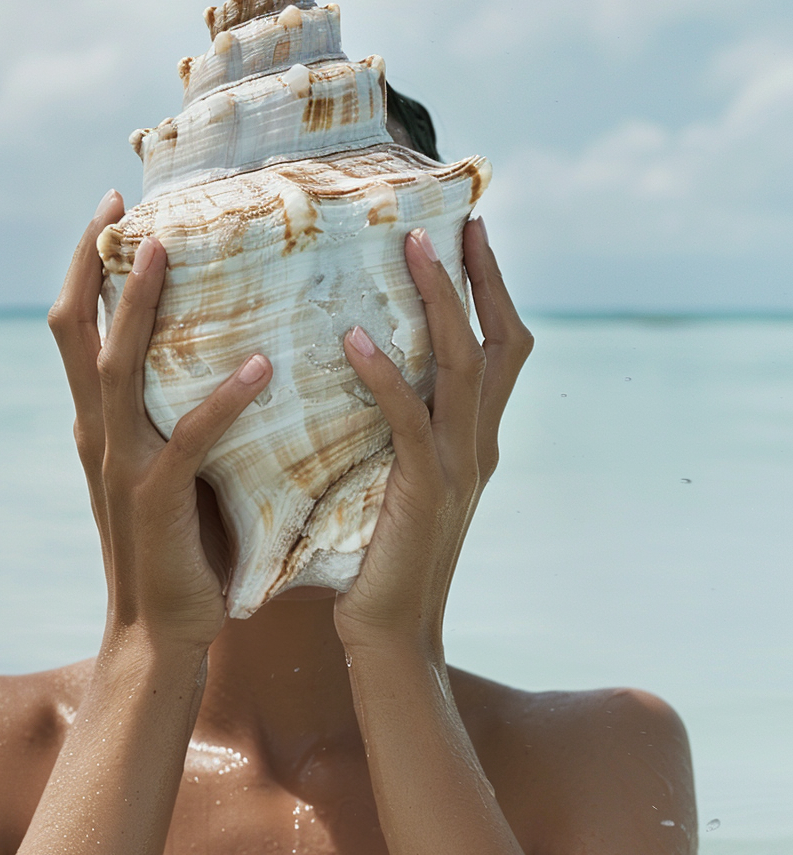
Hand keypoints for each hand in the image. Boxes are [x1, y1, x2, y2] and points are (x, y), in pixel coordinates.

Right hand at [48, 192, 272, 646]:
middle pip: (77, 329)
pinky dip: (221, 399)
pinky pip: (187, 438)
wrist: (161, 630)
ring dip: (140, 306)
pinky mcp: (156, 500)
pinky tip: (261, 366)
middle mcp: (99, 432)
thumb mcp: (169, 466)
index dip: (89, 265)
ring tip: (169, 251)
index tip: (115, 208)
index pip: (79, 326)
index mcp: (101, 421)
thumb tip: (230, 346)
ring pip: (116, 367)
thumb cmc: (180, 543)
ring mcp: (121, 465)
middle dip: (95, 262)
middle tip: (124, 204)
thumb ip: (177, 411)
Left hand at [334, 217, 532, 650]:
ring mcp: (460, 465)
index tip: (469, 234)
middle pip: (495, 341)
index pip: (498, 347)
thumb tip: (361, 366)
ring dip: (440, 301)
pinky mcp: (425, 489)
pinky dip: (386, 375)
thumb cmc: (379, 554)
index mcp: (478, 438)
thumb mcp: (398, 478)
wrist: (390, 632)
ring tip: (411, 248)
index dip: (492, 289)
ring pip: (462, 365)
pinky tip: (356, 339)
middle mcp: (481, 443)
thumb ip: (399, 428)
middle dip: (477, 277)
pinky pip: (409, 417)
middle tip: (451, 221)